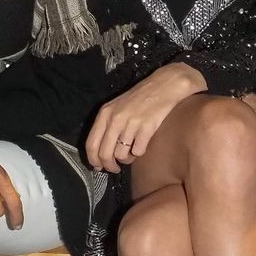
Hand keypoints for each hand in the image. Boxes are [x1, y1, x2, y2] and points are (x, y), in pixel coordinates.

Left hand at [85, 63, 203, 171]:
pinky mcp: (147, 128)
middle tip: (115, 169)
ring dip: (126, 159)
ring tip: (131, 153)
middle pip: (105, 154)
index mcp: (105, 114)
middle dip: (109, 166)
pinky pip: (138, 151)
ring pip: (121, 155)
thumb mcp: (117, 108)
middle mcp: (115, 119)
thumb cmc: (140, 98)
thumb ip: (107, 127)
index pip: (91, 144)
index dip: (94, 160)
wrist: (164, 86)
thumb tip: (100, 155)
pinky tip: (142, 144)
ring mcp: (131, 123)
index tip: (99, 168)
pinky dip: (139, 152)